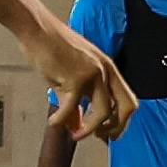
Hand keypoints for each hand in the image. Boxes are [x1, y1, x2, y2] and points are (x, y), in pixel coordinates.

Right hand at [36, 24, 134, 140]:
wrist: (37, 29)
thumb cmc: (51, 47)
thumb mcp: (70, 74)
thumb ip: (76, 99)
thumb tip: (74, 123)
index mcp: (108, 68)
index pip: (128, 99)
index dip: (121, 120)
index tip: (107, 131)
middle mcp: (106, 71)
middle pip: (127, 108)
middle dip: (116, 128)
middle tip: (100, 137)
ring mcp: (93, 74)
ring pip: (102, 113)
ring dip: (88, 129)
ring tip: (74, 134)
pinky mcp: (75, 78)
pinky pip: (70, 108)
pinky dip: (61, 120)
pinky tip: (53, 122)